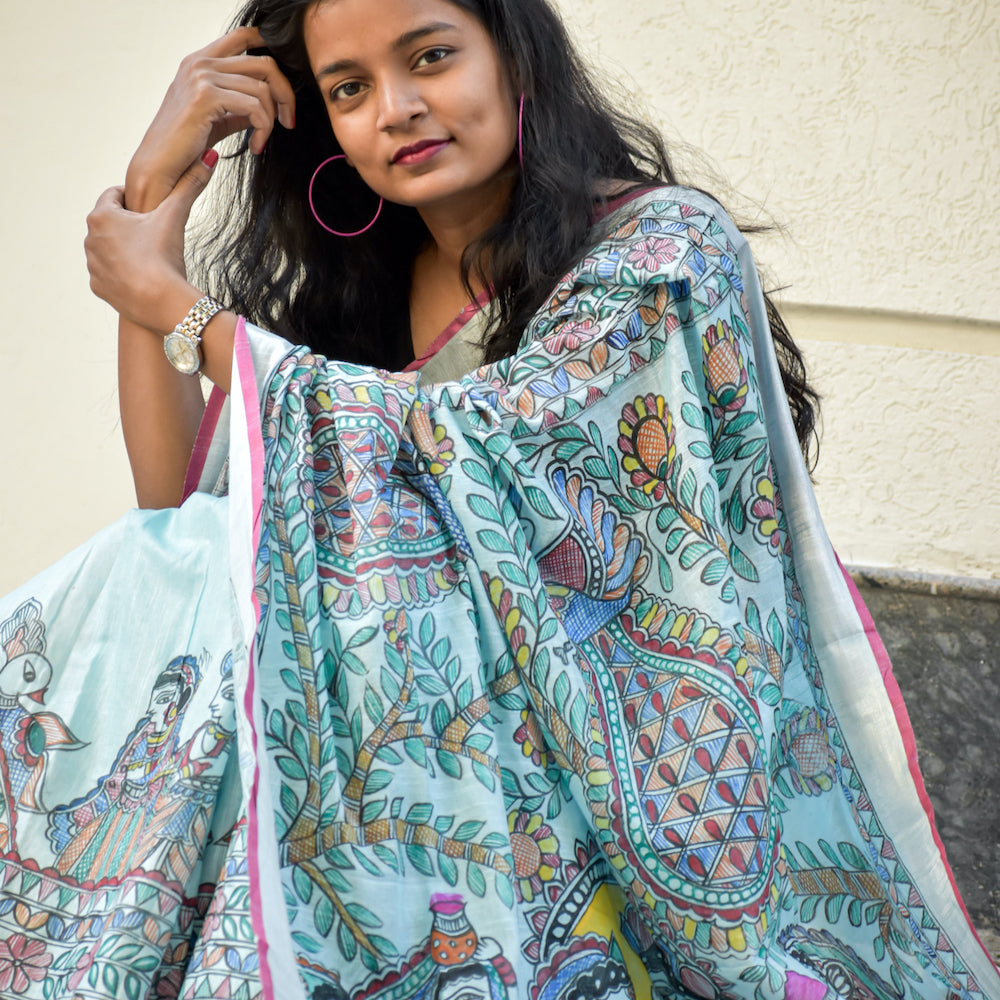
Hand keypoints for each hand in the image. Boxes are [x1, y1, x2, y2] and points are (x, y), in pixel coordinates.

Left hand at [87, 153, 218, 333]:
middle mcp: (90, 238)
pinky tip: (144, 277)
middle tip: (156, 235)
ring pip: (110, 248)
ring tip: (151, 258)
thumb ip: (190, 184)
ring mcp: (92, 265)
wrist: (163, 303)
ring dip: (126, 249)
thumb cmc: (165, 257)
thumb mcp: (176, 216)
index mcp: (101, 215)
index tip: (153, 209)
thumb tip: (209, 155)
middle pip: (112, 222)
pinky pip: (110, 274)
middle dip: (131, 226)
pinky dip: (124, 273)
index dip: (137, 200)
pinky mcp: (98, 287)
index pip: (116, 195)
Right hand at [125, 27, 294, 211]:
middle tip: (287, 120)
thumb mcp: (216, 119)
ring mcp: (202, 76)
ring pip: (262, 88)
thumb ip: (239, 106)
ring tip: (261, 141)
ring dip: (271, 119)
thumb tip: (265, 104)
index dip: (271, 50)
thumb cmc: (184, 146)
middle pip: (263, 62)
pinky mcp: (206, 96)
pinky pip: (254, 107)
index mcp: (200, 62)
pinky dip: (263, 129)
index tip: (285, 86)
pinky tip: (255, 146)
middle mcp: (200, 63)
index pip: (243, 37)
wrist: (160, 165)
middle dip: (284, 93)